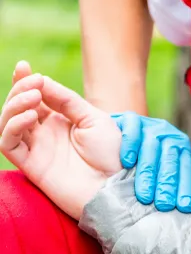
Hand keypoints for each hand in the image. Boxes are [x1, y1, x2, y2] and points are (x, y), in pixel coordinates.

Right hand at [0, 62, 121, 219]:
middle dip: (19, 89)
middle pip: (18, 107)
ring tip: (34, 98)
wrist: (116, 186)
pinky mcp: (32, 166)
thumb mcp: (94, 119)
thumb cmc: (112, 155)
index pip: (34, 97)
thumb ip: (68, 100)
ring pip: (8, 123)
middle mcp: (46, 135)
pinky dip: (13, 127)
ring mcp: (38, 150)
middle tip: (33, 82)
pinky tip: (30, 117)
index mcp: (61, 122)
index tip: (25, 67)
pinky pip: (9, 144)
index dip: (25, 81)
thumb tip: (41, 80)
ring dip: (14, 105)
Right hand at [112, 112, 190, 212]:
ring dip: (148, 174)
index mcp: (180, 148)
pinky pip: (133, 130)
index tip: (184, 208)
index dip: (185, 189)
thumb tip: (179, 213)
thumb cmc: (141, 160)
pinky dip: (130, 146)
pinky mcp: (131, 119)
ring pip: (153, 149)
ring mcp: (150, 125)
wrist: (120, 131)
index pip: (185, 170)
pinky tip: (126, 162)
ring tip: (144, 195)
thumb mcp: (158, 170)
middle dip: (167, 185)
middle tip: (164, 206)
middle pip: (170, 161)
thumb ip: (168, 185)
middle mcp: (168, 135)